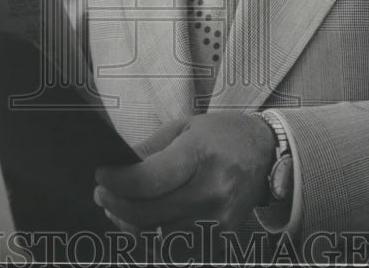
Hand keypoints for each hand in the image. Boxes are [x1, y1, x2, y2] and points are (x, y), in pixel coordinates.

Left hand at [94, 111, 274, 232]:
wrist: (267, 154)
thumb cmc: (223, 135)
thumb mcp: (185, 128)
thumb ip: (149, 149)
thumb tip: (117, 168)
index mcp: (199, 156)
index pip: (148, 180)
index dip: (118, 181)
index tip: (101, 175)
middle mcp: (210, 191)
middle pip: (147, 213)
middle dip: (116, 204)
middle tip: (102, 192)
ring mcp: (217, 219)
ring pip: (157, 233)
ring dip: (129, 222)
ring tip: (117, 205)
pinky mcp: (221, 237)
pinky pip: (175, 241)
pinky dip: (153, 232)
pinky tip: (141, 218)